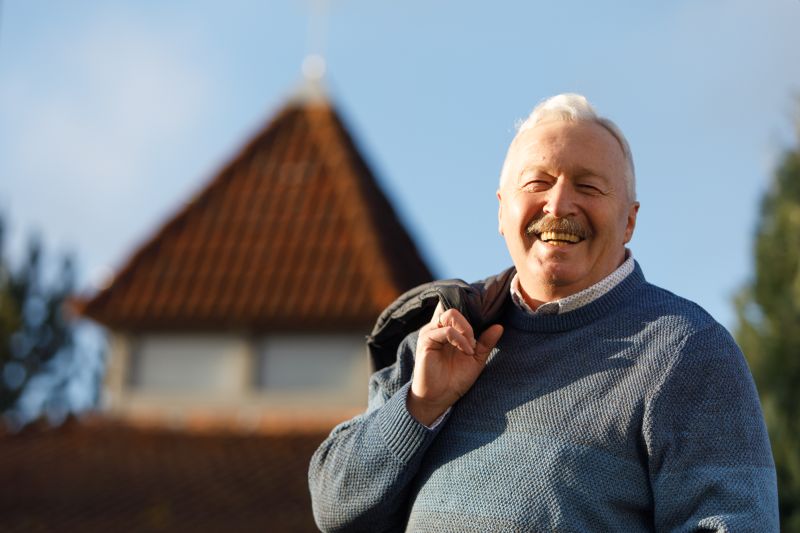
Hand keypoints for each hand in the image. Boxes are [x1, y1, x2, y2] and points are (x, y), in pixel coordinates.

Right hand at [407, 303, 503, 425]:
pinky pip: (446, 330)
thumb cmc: (455, 379)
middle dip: (469, 324)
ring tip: (470, 349)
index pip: (455, 310)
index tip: (482, 321)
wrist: (440, 398)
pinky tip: (466, 352)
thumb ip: (485, 343)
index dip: (469, 309)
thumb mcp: (476, 359)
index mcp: (446, 330)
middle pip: (454, 309)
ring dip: (466, 330)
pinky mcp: (426, 341)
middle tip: (474, 343)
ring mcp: (430, 333)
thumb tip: (499, 326)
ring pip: (450, 314)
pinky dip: (459, 339)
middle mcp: (436, 328)